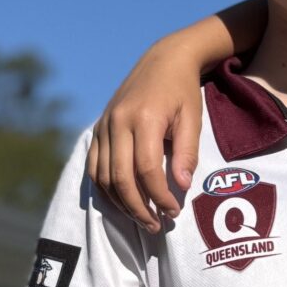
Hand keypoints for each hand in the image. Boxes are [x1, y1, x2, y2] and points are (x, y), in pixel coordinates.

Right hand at [88, 52, 206, 232]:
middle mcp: (118, 121)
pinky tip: (122, 202)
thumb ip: (187, 153)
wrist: (163, 60)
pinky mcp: (99, 128)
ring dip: (121, 203)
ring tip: (142, 218)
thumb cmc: (183, 91)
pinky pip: (94, 166)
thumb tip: (181, 187)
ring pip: (103, 176)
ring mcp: (104, 124)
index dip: (159, 197)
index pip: (146, 170)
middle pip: (120, 178)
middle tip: (156, 226)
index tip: (173, 212)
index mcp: (144, 118)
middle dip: (138, 208)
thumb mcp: (193, 118)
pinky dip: (105, 188)